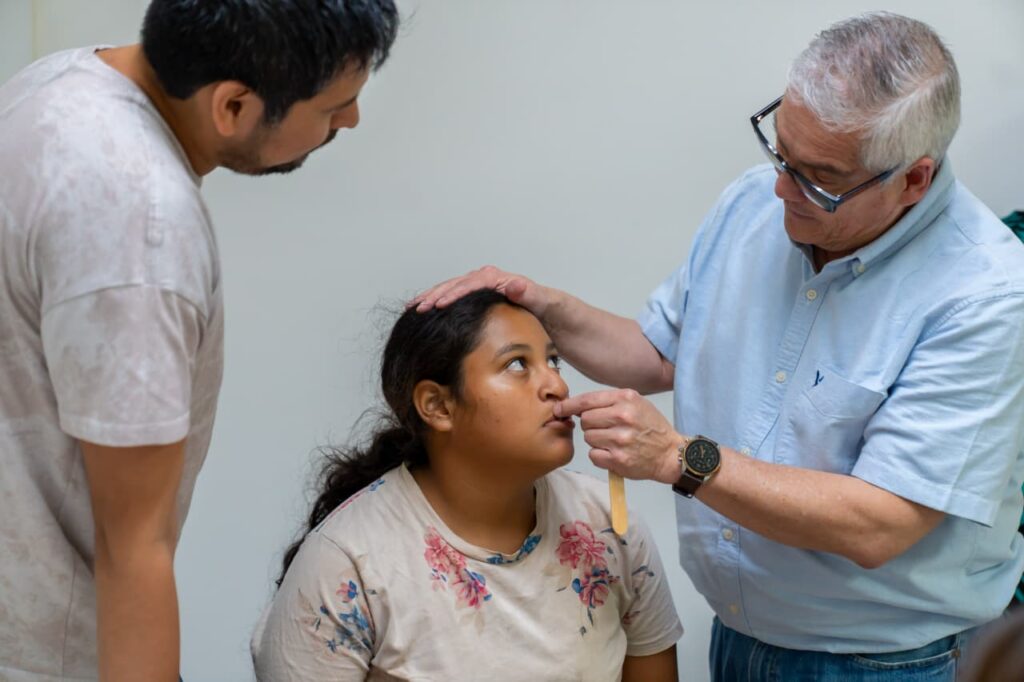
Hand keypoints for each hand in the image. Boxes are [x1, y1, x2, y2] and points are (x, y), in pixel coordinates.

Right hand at [410, 265, 548, 315]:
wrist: (557, 316)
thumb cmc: (553, 309)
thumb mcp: (545, 302)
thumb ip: (530, 294)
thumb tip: (511, 284)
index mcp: (501, 279)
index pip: (471, 283)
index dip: (454, 293)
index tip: (439, 305)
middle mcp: (490, 280)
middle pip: (456, 284)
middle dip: (435, 294)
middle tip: (417, 307)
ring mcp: (483, 289)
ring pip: (451, 289)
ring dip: (432, 297)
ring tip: (413, 307)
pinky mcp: (480, 299)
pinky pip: (455, 298)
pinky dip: (439, 303)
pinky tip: (426, 312)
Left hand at [556, 389, 683, 483]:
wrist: (669, 453)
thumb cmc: (651, 426)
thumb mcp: (636, 402)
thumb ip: (609, 401)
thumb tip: (577, 405)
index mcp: (625, 399)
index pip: (587, 400)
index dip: (569, 405)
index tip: (559, 409)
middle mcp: (622, 417)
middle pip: (585, 420)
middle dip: (590, 425)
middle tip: (606, 429)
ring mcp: (620, 439)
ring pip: (588, 437)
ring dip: (596, 440)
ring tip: (613, 441)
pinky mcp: (618, 459)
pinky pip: (593, 454)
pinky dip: (600, 455)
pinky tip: (614, 453)